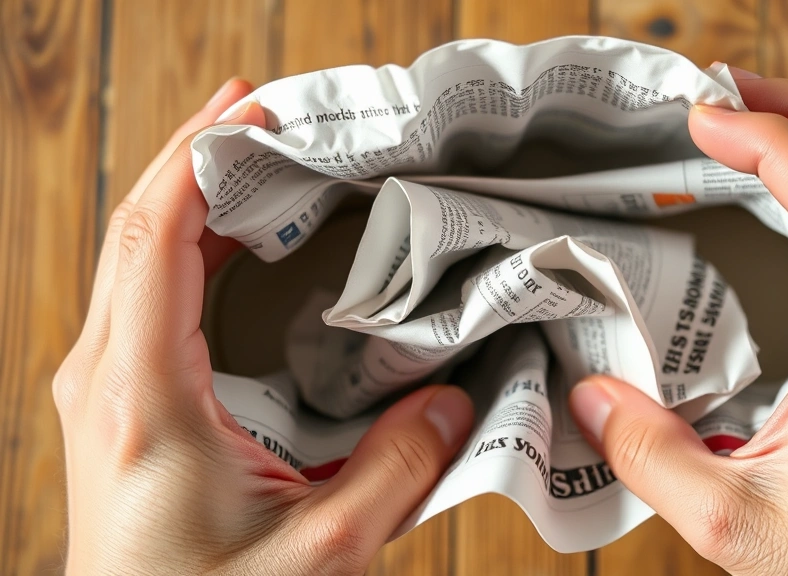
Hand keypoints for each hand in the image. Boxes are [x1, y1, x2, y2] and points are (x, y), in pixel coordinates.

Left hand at [54, 79, 473, 573]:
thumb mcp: (319, 551)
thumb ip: (396, 471)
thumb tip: (454, 404)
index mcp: (145, 398)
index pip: (155, 239)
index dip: (202, 160)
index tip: (251, 109)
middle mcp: (108, 378)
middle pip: (139, 228)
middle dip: (199, 155)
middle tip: (266, 111)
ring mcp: (107, 386)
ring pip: (137, 256)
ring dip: (193, 196)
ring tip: (258, 157)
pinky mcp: (121, 400)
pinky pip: (146, 294)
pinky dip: (189, 245)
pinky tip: (235, 238)